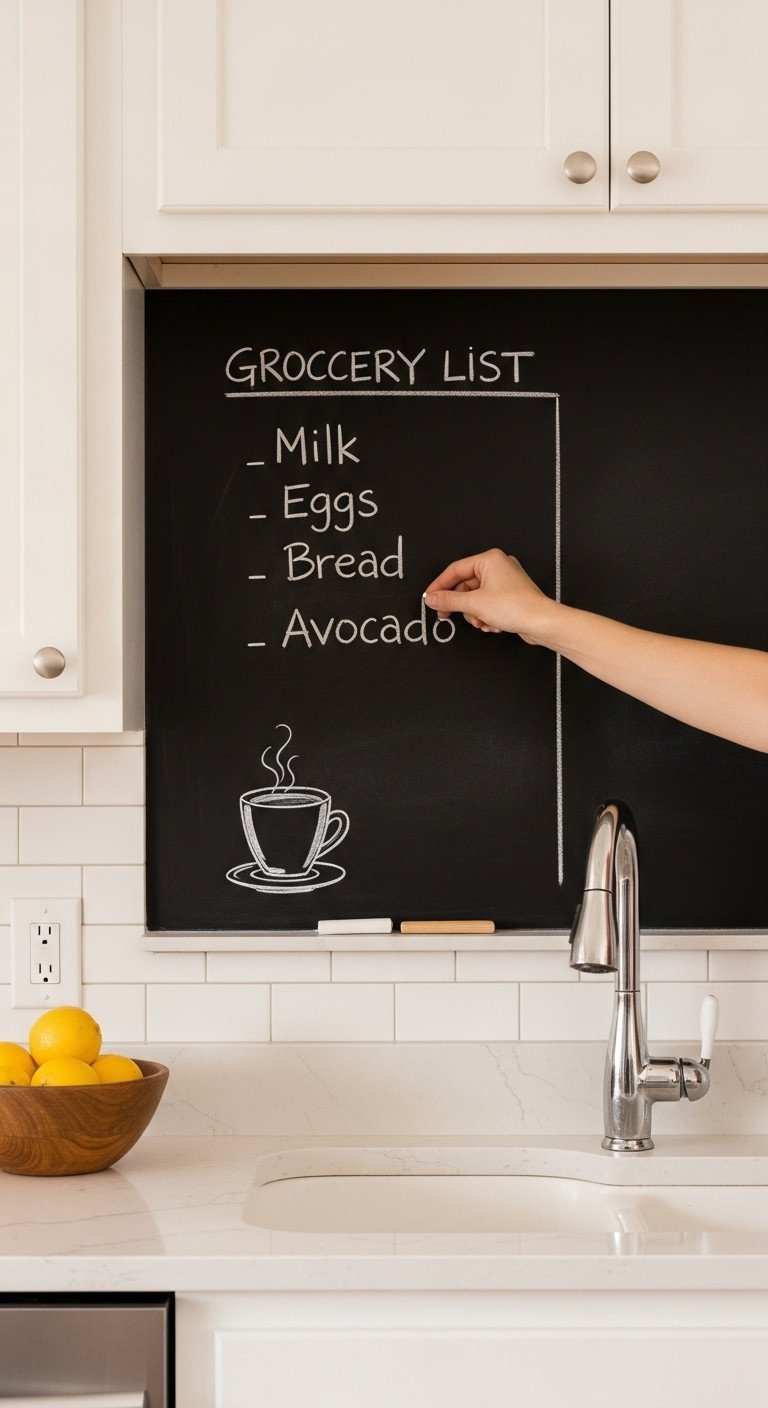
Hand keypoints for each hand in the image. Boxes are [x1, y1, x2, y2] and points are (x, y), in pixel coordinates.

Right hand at [423, 548, 553, 642]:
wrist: (541, 622)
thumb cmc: (517, 606)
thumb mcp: (475, 604)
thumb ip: (449, 600)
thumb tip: (432, 598)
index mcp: (489, 560)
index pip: (455, 570)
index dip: (439, 585)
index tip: (429, 597)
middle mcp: (497, 567)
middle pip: (465, 585)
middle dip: (460, 605)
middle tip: (446, 614)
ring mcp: (504, 581)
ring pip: (475, 597)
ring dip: (474, 613)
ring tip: (480, 622)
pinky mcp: (508, 595)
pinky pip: (486, 604)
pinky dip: (485, 615)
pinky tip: (490, 624)